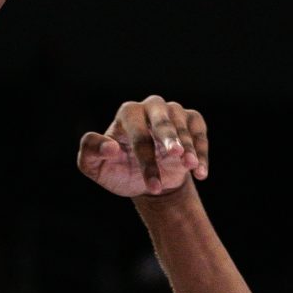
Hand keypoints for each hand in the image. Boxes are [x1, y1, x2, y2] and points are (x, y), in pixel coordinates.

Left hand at [77, 96, 208, 197]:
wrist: (149, 182)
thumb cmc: (119, 170)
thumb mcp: (96, 167)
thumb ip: (90, 153)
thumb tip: (109, 147)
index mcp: (127, 114)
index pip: (138, 135)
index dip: (145, 160)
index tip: (151, 185)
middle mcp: (151, 107)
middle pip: (162, 121)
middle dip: (169, 138)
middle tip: (176, 154)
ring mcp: (174, 112)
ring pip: (183, 127)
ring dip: (188, 148)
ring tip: (191, 167)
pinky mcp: (193, 121)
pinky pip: (200, 133)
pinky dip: (202, 152)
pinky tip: (201, 172)